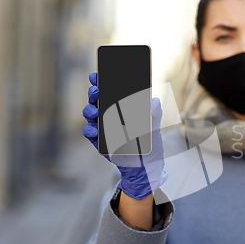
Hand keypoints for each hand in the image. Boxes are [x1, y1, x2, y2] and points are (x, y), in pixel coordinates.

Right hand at [82, 72, 167, 199]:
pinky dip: (90, 130)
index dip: (103, 81)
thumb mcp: (154, 129)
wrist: (145, 168)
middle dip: (94, 93)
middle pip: (97, 99)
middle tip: (97, 91)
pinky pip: (89, 133)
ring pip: (90, 113)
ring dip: (90, 110)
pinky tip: (94, 129)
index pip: (111, 91)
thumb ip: (153, 114)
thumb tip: (154, 100)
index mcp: (124, 108)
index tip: (97, 75)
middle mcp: (112, 115)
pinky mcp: (99, 142)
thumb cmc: (150, 146)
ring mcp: (104, 128)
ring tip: (95, 111)